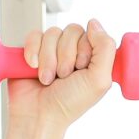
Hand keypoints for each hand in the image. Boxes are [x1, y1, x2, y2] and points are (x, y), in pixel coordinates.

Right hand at [4, 19, 119, 131]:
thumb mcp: (100, 79)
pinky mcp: (32, 50)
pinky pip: (34, 36)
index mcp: (93, 59)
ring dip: (49, 59)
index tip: (82, 68)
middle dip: (66, 56)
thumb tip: (95, 23)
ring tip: (48, 79)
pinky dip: (33, 52)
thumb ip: (105, 48)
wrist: (38, 115)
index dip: (85, 50)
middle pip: (72, 30)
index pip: (93, 33)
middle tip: (63, 77)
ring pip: (52, 33)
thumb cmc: (69, 104)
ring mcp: (52, 50)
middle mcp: (74, 52)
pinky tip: (33, 68)